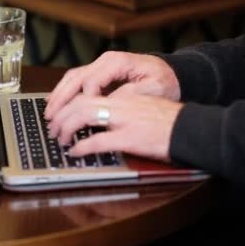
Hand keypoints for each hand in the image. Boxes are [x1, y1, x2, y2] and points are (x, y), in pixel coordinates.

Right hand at [44, 51, 179, 120]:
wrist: (172, 73)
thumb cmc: (165, 81)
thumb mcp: (153, 88)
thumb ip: (129, 95)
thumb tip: (108, 103)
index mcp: (117, 63)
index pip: (92, 82)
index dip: (84, 101)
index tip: (80, 119)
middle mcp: (105, 61)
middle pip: (76, 78)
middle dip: (62, 98)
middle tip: (52, 116)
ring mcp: (100, 66)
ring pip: (72, 78)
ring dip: (59, 95)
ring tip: (49, 112)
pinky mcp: (99, 73)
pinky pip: (76, 80)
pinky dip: (65, 92)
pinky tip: (57, 103)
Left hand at [47, 94, 183, 162]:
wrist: (191, 129)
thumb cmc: (170, 123)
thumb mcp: (144, 109)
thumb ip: (123, 111)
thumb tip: (102, 121)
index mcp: (124, 97)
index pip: (88, 93)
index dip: (69, 103)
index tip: (59, 114)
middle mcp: (121, 104)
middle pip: (80, 102)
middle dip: (61, 115)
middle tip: (53, 128)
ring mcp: (125, 120)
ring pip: (84, 116)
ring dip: (67, 128)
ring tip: (60, 139)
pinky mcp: (130, 138)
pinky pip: (98, 141)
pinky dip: (82, 146)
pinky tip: (75, 152)